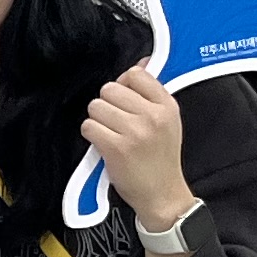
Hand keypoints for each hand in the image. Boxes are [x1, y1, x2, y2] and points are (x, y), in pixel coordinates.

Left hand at [83, 66, 194, 231]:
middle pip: (109, 89)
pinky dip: (92, 135)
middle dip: (107, 104)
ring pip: (96, 106)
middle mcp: (152, 116)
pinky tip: (104, 144)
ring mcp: (134, 132)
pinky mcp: (116, 148)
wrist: (162, 194)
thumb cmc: (161, 157)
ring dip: (98, 120)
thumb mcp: (168, 121)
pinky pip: (88, 126)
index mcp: (167, 106)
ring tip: (111, 133)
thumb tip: (142, 62)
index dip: (124, 85)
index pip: (135, 74)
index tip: (125, 100)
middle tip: (116, 122)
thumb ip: (153, 92)